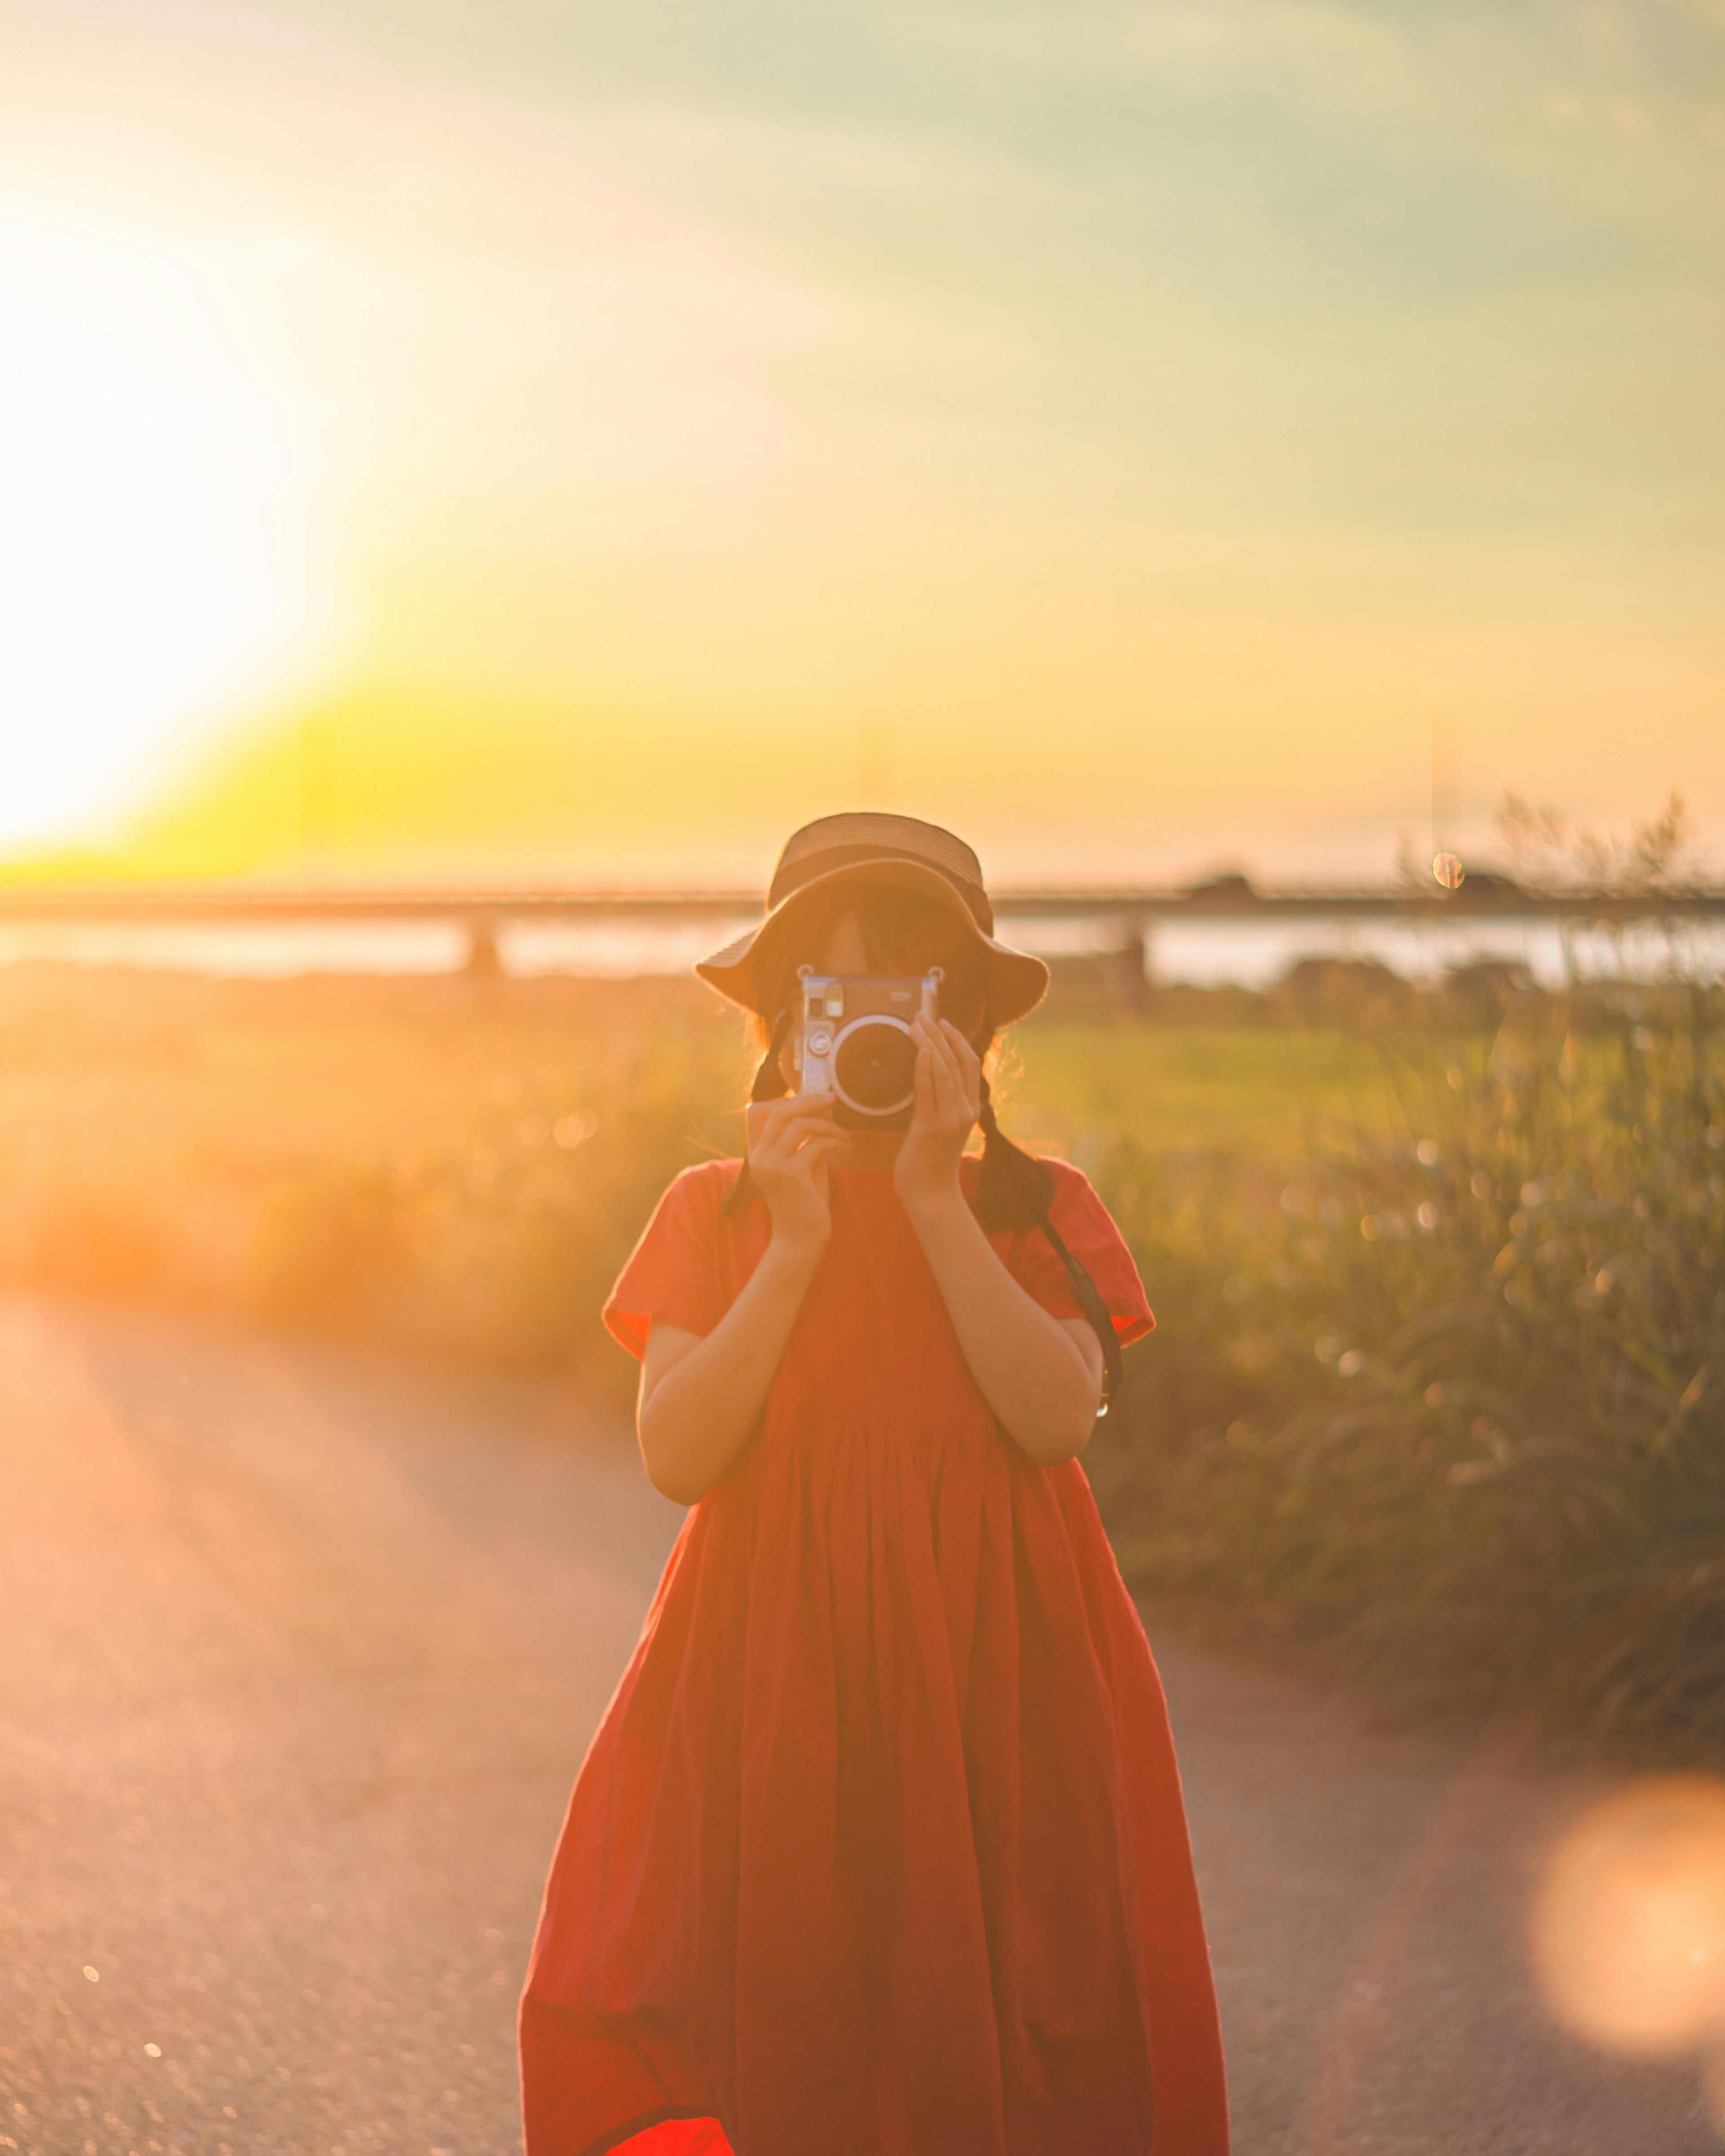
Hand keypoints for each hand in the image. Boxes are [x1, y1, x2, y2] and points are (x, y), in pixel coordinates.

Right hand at [746, 1092, 847, 1256]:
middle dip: (810, 1101)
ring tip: (844, 1135)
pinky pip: (816, 1144)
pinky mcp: (789, 1174)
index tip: (816, 1099)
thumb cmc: (804, 1203)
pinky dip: (835, 1142)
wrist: (800, 1239)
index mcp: (758, 1153)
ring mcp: (772, 1165)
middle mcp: (759, 1156)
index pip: (765, 1112)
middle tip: (832, 1099)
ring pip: (799, 1124)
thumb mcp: (802, 1166)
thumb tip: (823, 1114)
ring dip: (828, 1125)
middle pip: (780, 1111)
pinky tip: (846, 1148)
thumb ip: (806, 1142)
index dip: (791, 1100)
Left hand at [893, 1017, 980, 1218]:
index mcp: (969, 1108)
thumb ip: (942, 1102)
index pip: (970, 1064)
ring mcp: (949, 1119)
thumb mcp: (944, 1126)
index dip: (958, 1040)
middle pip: (956, 1062)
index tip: (944, 1023)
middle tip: (923, 1016)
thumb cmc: (931, 1161)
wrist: (931, 1194)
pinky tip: (920, 1052)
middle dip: (939, 1036)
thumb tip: (928, 1075)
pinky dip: (925, 1070)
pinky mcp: (931, 1128)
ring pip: (943, 1072)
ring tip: (916, 1025)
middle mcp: (964, 1111)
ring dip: (929, 1045)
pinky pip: (929, 1093)